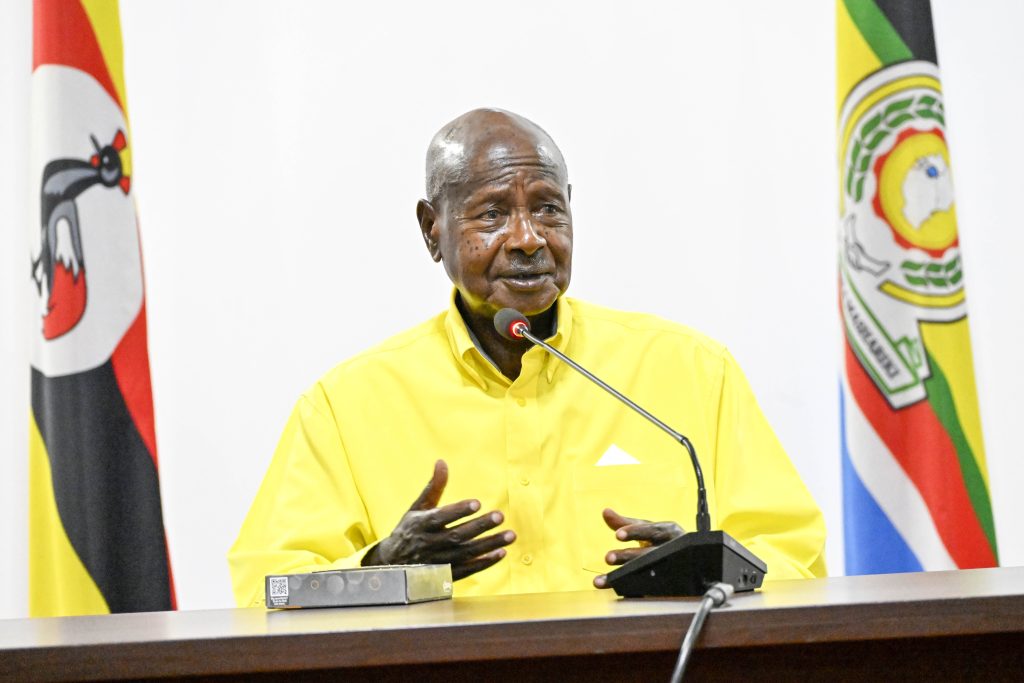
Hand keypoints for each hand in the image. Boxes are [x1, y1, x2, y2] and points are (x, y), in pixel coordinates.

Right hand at [362, 460, 515, 579]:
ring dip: (489, 545)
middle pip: (457, 536)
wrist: (394, 565)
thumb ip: (433, 487)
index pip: (441, 517)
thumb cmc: (410, 529)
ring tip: (511, 535)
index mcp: (421, 524)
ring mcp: (437, 562)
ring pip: (466, 554)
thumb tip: (442, 461)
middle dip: (480, 526)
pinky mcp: (445, 576)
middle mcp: (429, 544)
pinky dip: (484, 563)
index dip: (458, 511)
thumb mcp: (417, 508)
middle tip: (500, 516)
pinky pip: (467, 570)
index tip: (477, 503)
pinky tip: (502, 552)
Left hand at [592, 507, 684, 588]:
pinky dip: (636, 591)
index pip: (651, 530)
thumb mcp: (647, 529)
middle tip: (608, 558)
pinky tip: (620, 592)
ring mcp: (674, 567)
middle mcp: (673, 548)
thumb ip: (625, 523)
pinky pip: (653, 589)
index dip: (634, 532)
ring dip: (628, 576)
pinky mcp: (672, 584)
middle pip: (650, 553)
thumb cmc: (661, 540)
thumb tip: (605, 511)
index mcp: (668, 531)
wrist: (686, 559)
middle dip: (628, 556)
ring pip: (651, 572)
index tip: (617, 535)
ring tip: (608, 580)